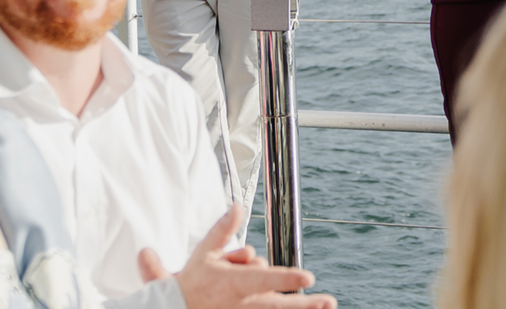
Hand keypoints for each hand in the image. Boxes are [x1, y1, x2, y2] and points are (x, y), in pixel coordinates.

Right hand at [138, 210, 333, 308]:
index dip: (285, 279)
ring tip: (325, 306)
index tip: (308, 277)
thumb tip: (236, 206)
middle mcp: (240, 303)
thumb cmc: (195, 281)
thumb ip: (223, 230)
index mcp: (231, 283)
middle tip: (327, 300)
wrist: (179, 308)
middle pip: (277, 305)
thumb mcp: (205, 252)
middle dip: (304, 305)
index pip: (262, 279)